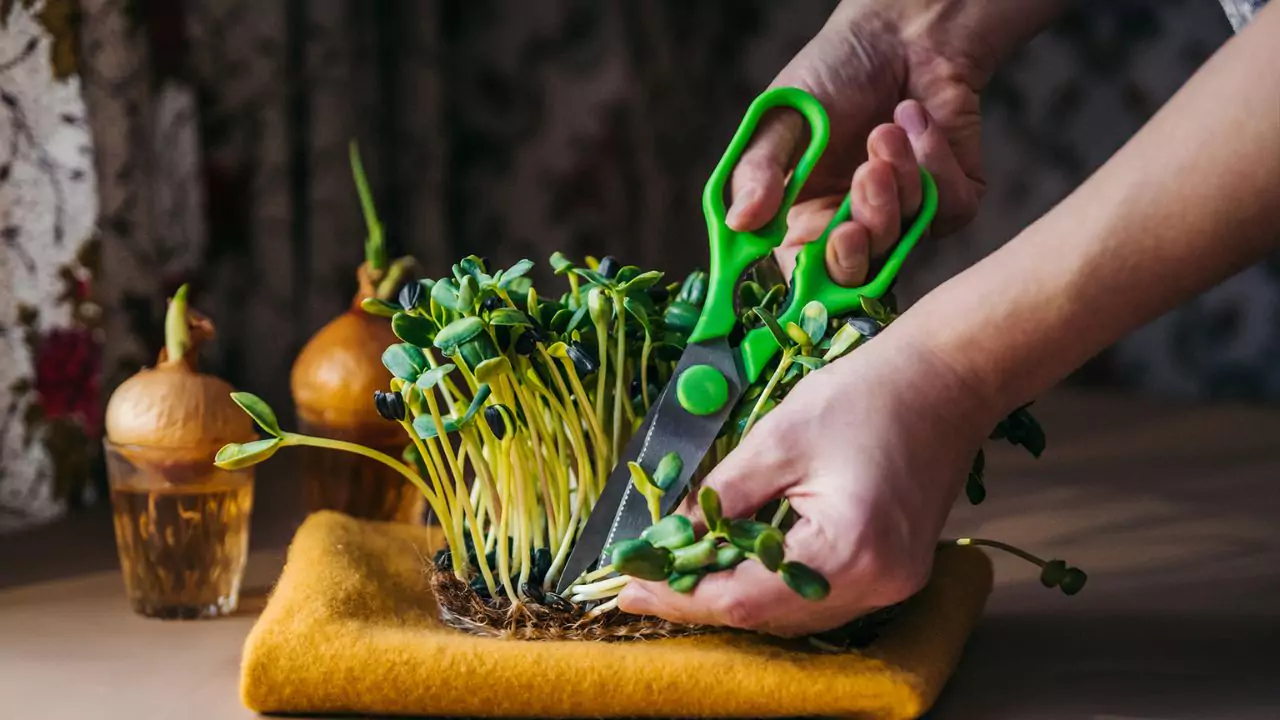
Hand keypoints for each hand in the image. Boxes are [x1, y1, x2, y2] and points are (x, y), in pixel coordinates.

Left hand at [617, 330, 998, 636]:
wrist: (945, 381)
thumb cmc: (866, 396)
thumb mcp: (777, 439)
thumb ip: (719, 498)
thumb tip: (668, 539)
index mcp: (848, 549)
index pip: (744, 596)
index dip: (679, 595)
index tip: (625, 588)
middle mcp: (876, 583)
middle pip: (767, 616)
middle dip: (699, 599)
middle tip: (641, 583)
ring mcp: (892, 585)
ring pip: (791, 614)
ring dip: (733, 596)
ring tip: (678, 574)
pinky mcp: (893, 573)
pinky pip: (818, 598)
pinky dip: (772, 587)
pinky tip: (735, 565)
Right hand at [730, 1, 994, 285]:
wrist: (903, 31)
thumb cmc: (833, 71)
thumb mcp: (782, 119)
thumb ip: (760, 172)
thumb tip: (737, 224)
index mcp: (805, 216)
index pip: (803, 272)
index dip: (812, 277)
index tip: (818, 251)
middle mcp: (854, 222)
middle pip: (858, 273)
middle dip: (862, 237)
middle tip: (857, 206)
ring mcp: (905, 214)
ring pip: (904, 239)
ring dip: (896, 183)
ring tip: (886, 131)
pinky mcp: (952, 196)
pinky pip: (949, 209)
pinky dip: (935, 164)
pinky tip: (916, 121)